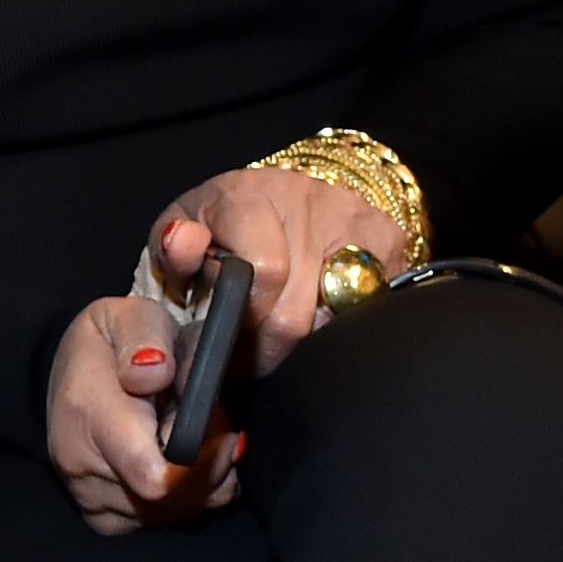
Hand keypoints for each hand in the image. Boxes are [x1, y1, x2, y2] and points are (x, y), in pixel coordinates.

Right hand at [44, 288, 239, 533]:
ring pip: (172, 516)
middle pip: (174, 501)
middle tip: (211, 429)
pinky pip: (156, 525)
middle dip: (210, 470)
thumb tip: (156, 373)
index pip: (158, 476)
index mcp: (90, 414)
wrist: (59, 374)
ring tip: (188, 443)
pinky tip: (176, 469)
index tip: (226, 432)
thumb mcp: (125, 315)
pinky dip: (180, 503)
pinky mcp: (99, 515)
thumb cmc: (106, 343)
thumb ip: (145, 337)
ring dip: (197, 485)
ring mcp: (88, 496)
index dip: (206, 465)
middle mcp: (82, 465)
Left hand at [145, 169, 410, 378]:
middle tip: (245, 366)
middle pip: (298, 310)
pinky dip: (337, 327)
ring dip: (302, 343)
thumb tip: (184, 246)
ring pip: (335, 319)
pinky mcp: (390, 241)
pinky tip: (313, 321)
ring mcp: (355, 218)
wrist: (277, 196)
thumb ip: (172, 247)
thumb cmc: (219, 224)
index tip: (226, 343)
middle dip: (265, 350)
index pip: (265, 271)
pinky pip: (369, 311)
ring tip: (274, 343)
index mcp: (247, 195)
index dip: (245, 317)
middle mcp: (308, 199)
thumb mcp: (182, 230)